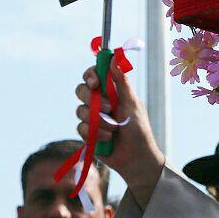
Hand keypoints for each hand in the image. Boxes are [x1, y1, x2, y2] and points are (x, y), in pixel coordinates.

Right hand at [75, 61, 164, 204]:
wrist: (136, 158)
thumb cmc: (139, 130)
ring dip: (97, 119)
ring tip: (114, 128)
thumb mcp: (132, 104)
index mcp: (111, 91)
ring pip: (79, 110)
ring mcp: (92, 117)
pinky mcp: (88, 133)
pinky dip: (95, 132)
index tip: (96, 83)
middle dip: (91, 98)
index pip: (94, 75)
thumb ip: (122, 82)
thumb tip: (114, 58)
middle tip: (108, 107)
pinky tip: (108, 138)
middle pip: (81, 90)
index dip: (91, 75)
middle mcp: (99, 102)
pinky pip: (81, 127)